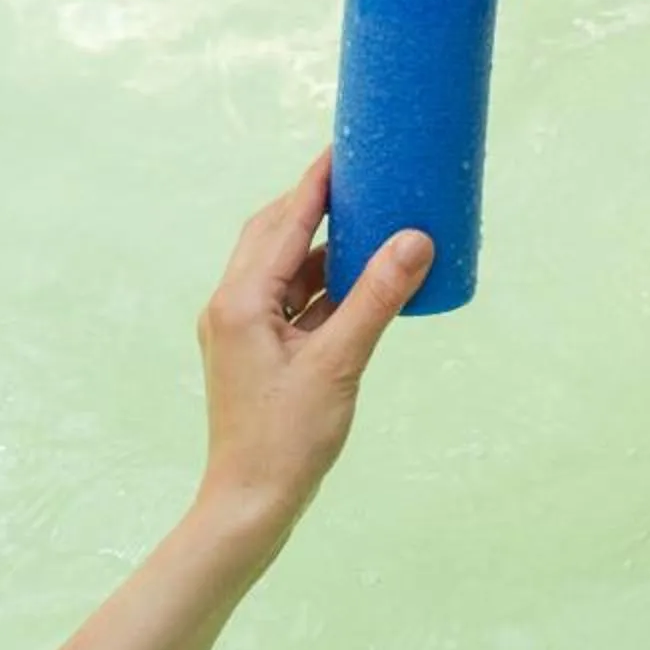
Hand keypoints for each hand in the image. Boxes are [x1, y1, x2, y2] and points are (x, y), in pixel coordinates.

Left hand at [194, 148, 430, 554]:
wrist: (249, 506)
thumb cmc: (287, 439)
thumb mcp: (339, 363)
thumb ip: (377, 297)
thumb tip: (417, 238)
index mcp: (241, 299)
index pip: (285, 218)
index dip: (318, 180)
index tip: (349, 144)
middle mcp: (233, 304)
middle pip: (275, 231)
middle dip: (318, 201)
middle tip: (366, 173)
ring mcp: (243, 328)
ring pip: (283, 265)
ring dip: (323, 242)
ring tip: (371, 221)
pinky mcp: (257, 350)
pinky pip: (292, 296)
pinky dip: (324, 280)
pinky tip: (360, 279)